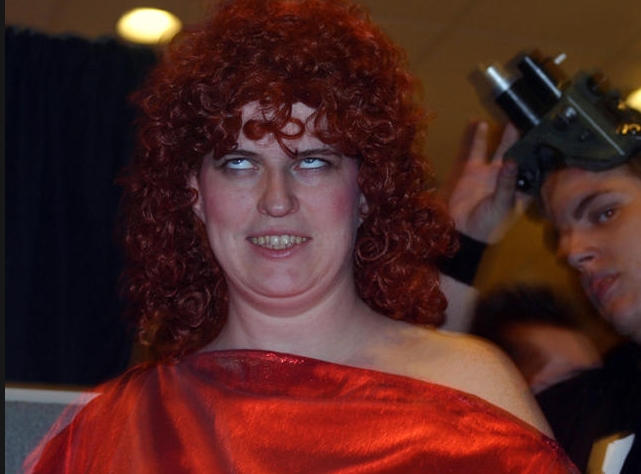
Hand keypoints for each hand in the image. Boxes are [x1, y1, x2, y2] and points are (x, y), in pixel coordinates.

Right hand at [443, 121, 530, 243]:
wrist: (462, 231)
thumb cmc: (489, 224)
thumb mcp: (501, 205)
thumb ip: (506, 184)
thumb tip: (511, 161)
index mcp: (522, 188)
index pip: (536, 167)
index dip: (541, 153)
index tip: (547, 136)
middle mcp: (510, 177)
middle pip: (521, 154)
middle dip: (527, 139)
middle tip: (533, 119)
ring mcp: (491, 172)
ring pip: (501, 148)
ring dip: (506, 135)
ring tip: (512, 117)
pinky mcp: (474, 170)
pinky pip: (477, 151)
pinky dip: (479, 138)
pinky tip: (481, 123)